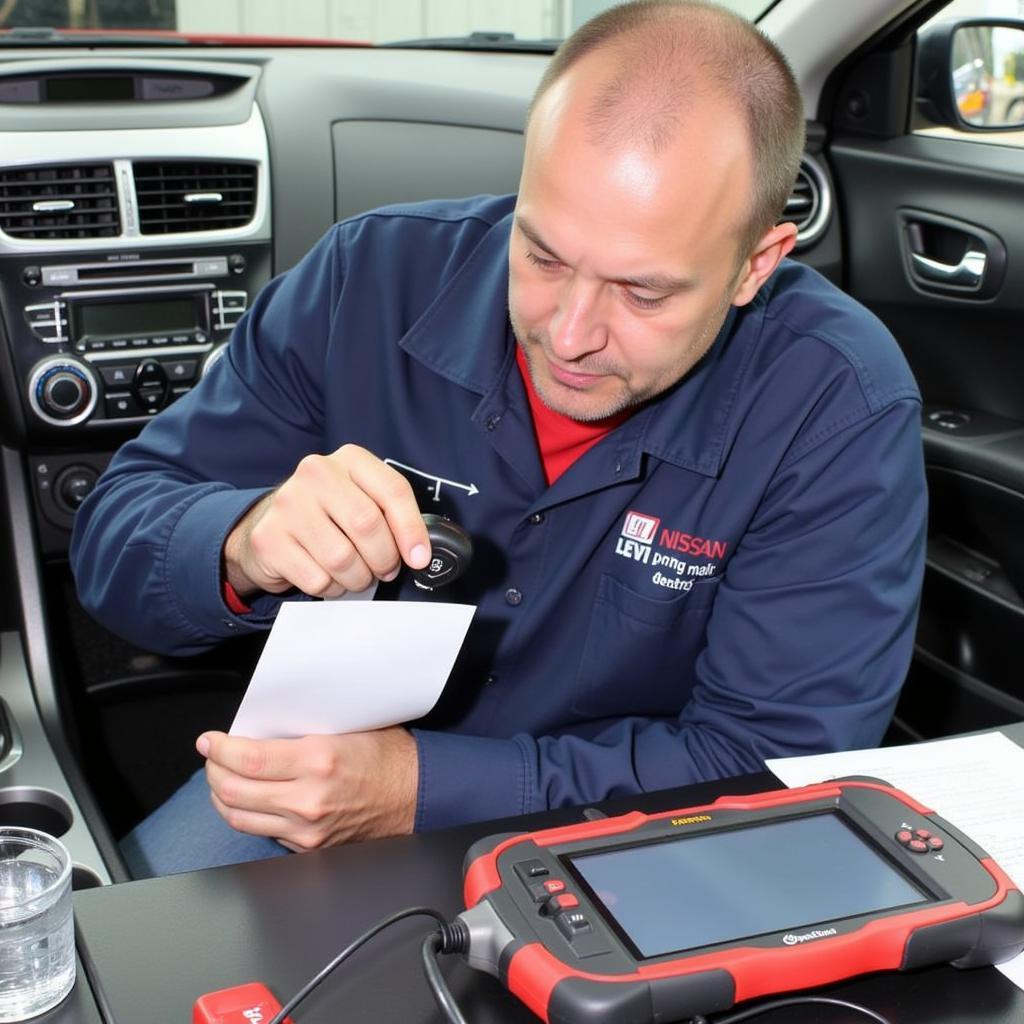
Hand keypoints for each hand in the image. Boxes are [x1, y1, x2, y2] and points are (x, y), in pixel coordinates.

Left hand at [197, 727, 418, 850]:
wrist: (415, 793)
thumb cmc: (387, 756)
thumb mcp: (345, 727)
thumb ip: (300, 730)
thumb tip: (256, 729)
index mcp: (318, 760)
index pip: (248, 759)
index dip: (219, 749)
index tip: (210, 741)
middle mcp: (308, 798)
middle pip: (232, 791)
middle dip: (213, 770)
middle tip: (212, 756)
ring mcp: (306, 829)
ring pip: (239, 817)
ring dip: (220, 796)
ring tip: (221, 778)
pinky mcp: (308, 847)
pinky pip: (261, 833)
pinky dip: (245, 814)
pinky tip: (245, 799)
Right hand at [224, 443, 429, 598]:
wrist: (273, 525)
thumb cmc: (331, 515)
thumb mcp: (363, 499)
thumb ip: (392, 516)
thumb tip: (420, 555)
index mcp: (349, 459)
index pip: (392, 490)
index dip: (411, 530)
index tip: (419, 559)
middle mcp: (315, 473)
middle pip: (367, 524)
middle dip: (384, 558)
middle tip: (384, 570)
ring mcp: (288, 504)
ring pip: (342, 558)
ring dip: (358, 578)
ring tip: (356, 574)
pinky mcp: (268, 539)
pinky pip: (317, 579)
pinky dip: (331, 588)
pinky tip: (329, 577)